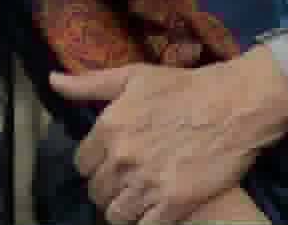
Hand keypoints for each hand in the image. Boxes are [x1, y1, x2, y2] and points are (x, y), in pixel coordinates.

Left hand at [50, 56, 287, 224]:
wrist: (233, 105)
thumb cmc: (183, 87)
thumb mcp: (132, 77)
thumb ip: (88, 84)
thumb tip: (53, 81)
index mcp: (109, 128)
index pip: (82, 164)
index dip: (95, 164)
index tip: (110, 162)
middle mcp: (123, 158)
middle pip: (97, 192)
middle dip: (109, 187)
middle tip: (127, 181)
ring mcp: (148, 184)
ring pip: (116, 215)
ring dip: (124, 209)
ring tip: (139, 198)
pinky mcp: (175, 203)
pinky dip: (146, 221)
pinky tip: (155, 210)